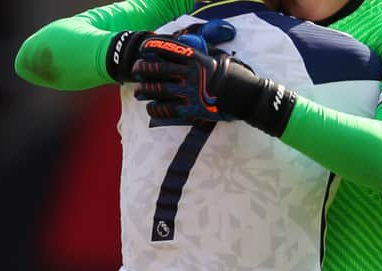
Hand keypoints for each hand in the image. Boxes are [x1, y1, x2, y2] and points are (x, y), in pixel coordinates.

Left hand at [135, 31, 297, 136]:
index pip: (167, 49)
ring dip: (145, 90)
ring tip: (139, 92)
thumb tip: (193, 48)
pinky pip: (168, 110)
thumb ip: (203, 54)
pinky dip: (156, 109)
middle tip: (136, 71)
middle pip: (156, 69)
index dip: (151, 48)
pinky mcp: (191, 109)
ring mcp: (189, 92)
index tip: (144, 50)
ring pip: (158, 89)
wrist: (245, 97)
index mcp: (195, 58)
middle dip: (142, 69)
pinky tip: (151, 108)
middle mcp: (189, 74)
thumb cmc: (235, 76)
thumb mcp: (219, 58)